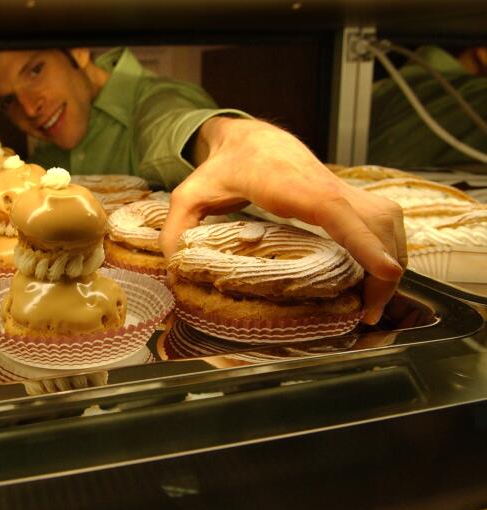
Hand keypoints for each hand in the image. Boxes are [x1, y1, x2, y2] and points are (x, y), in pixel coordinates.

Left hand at [159, 118, 405, 324]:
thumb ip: (176, 227)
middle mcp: (324, 185)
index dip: (363, 241)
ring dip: (391, 260)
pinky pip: (383, 222)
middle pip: (376, 223)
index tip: (385, 272)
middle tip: (369, 315)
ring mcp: (342, 189)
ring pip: (388, 221)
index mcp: (288, 185)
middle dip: (384, 268)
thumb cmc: (222, 168)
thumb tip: (173, 269)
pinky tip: (374, 279)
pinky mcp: (349, 197)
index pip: (334, 211)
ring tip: (373, 306)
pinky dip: (388, 249)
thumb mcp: (188, 194)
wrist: (252, 138)